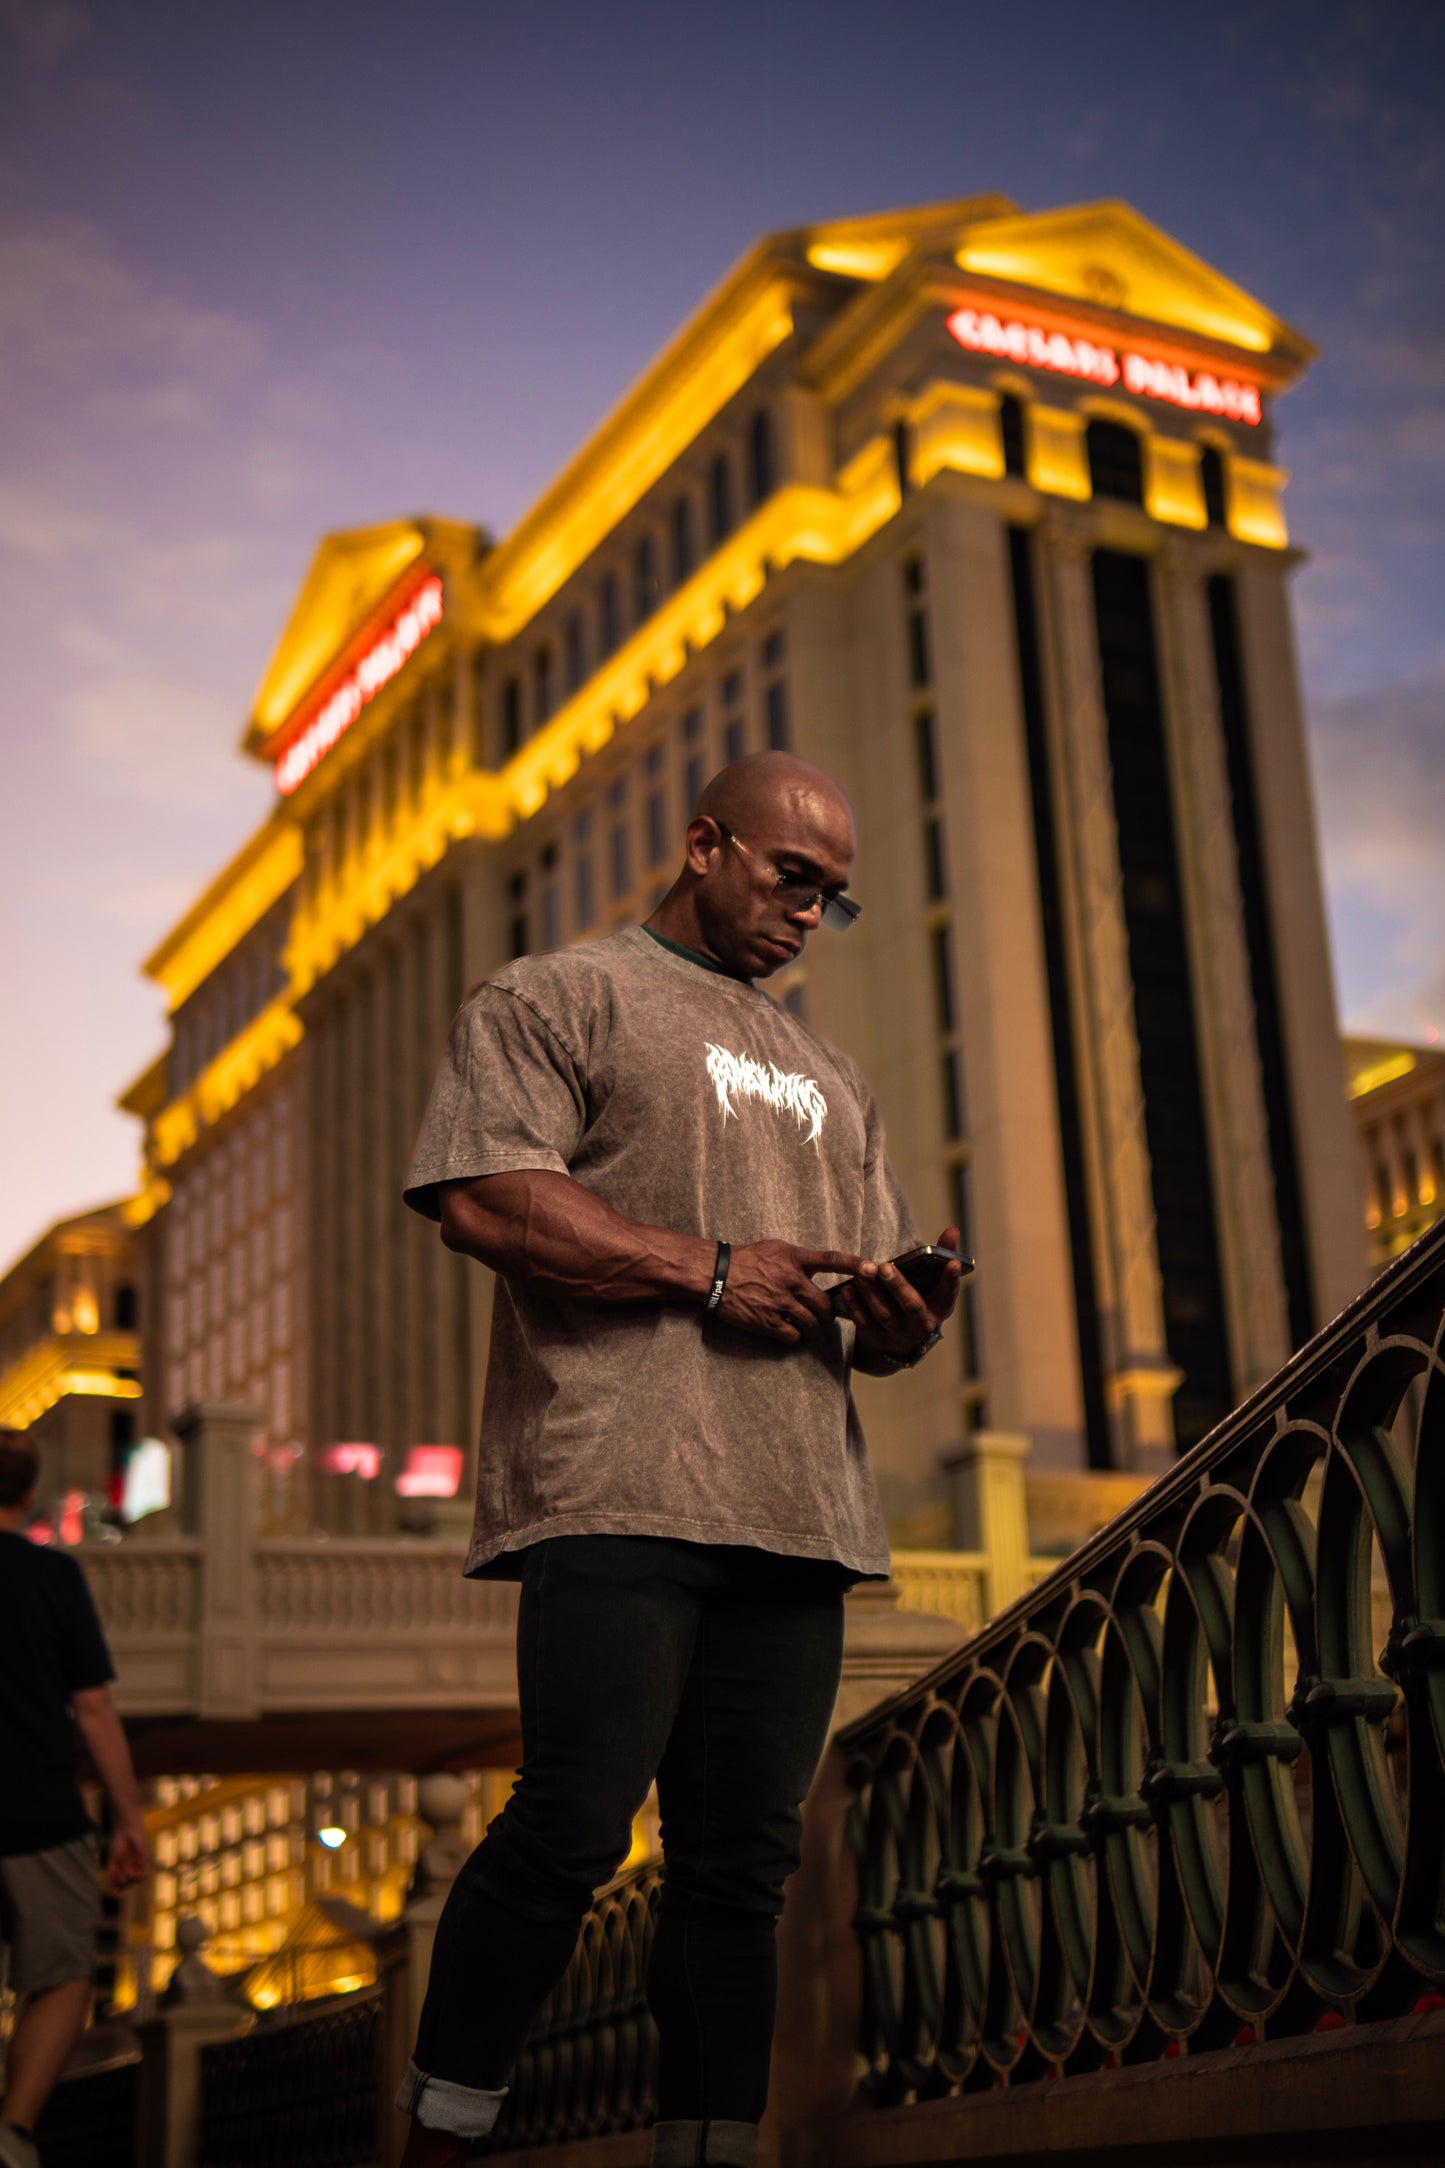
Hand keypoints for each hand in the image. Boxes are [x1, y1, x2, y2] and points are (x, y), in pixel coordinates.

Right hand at [107, 1817, 149, 1891]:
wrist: (126, 1830)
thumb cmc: (117, 1844)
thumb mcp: (112, 1861)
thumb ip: (113, 1874)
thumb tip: (117, 1888)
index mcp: (120, 1869)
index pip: (119, 1885)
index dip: (117, 1891)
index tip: (114, 1895)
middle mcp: (130, 1868)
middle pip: (127, 1884)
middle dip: (122, 1881)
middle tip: (118, 1871)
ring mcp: (137, 1865)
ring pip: (135, 1880)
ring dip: (130, 1879)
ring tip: (125, 1869)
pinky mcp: (145, 1860)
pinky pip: (144, 1873)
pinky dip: (140, 1876)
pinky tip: (135, 1873)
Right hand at [717, 1241, 878, 1344]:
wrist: (715, 1275)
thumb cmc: (746, 1259)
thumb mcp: (775, 1249)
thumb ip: (799, 1258)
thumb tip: (820, 1266)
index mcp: (794, 1259)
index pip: (831, 1259)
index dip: (855, 1264)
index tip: (875, 1269)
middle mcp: (791, 1281)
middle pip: (825, 1305)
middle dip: (829, 1314)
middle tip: (825, 1315)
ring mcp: (780, 1303)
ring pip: (812, 1323)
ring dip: (814, 1327)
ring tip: (809, 1325)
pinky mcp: (768, 1322)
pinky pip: (793, 1336)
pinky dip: (795, 1336)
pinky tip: (789, 1331)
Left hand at [833, 1226, 963, 1366]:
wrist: (900, 1339)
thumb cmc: (921, 1298)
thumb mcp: (935, 1283)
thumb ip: (942, 1255)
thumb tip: (952, 1229)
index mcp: (939, 1308)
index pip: (948, 1294)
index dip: (951, 1280)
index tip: (952, 1263)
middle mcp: (920, 1324)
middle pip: (911, 1305)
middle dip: (898, 1286)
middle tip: (885, 1267)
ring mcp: (898, 1333)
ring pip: (884, 1313)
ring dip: (871, 1293)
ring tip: (862, 1273)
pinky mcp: (876, 1338)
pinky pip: (864, 1322)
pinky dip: (855, 1306)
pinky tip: (848, 1289)